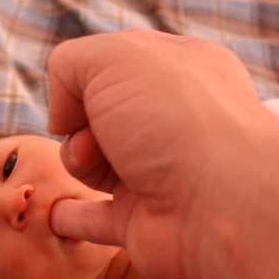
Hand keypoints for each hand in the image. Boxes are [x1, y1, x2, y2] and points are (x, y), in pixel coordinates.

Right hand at [47, 29, 278, 278]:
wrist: (222, 206)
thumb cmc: (174, 119)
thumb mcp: (115, 58)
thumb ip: (72, 64)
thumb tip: (63, 117)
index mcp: (179, 69)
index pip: (118, 61)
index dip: (90, 73)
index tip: (83, 89)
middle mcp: (171, 120)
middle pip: (101, 113)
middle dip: (82, 118)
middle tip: (95, 132)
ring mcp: (157, 173)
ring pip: (92, 162)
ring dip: (76, 159)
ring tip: (91, 162)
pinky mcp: (142, 221)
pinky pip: (95, 219)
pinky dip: (74, 216)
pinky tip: (55, 215)